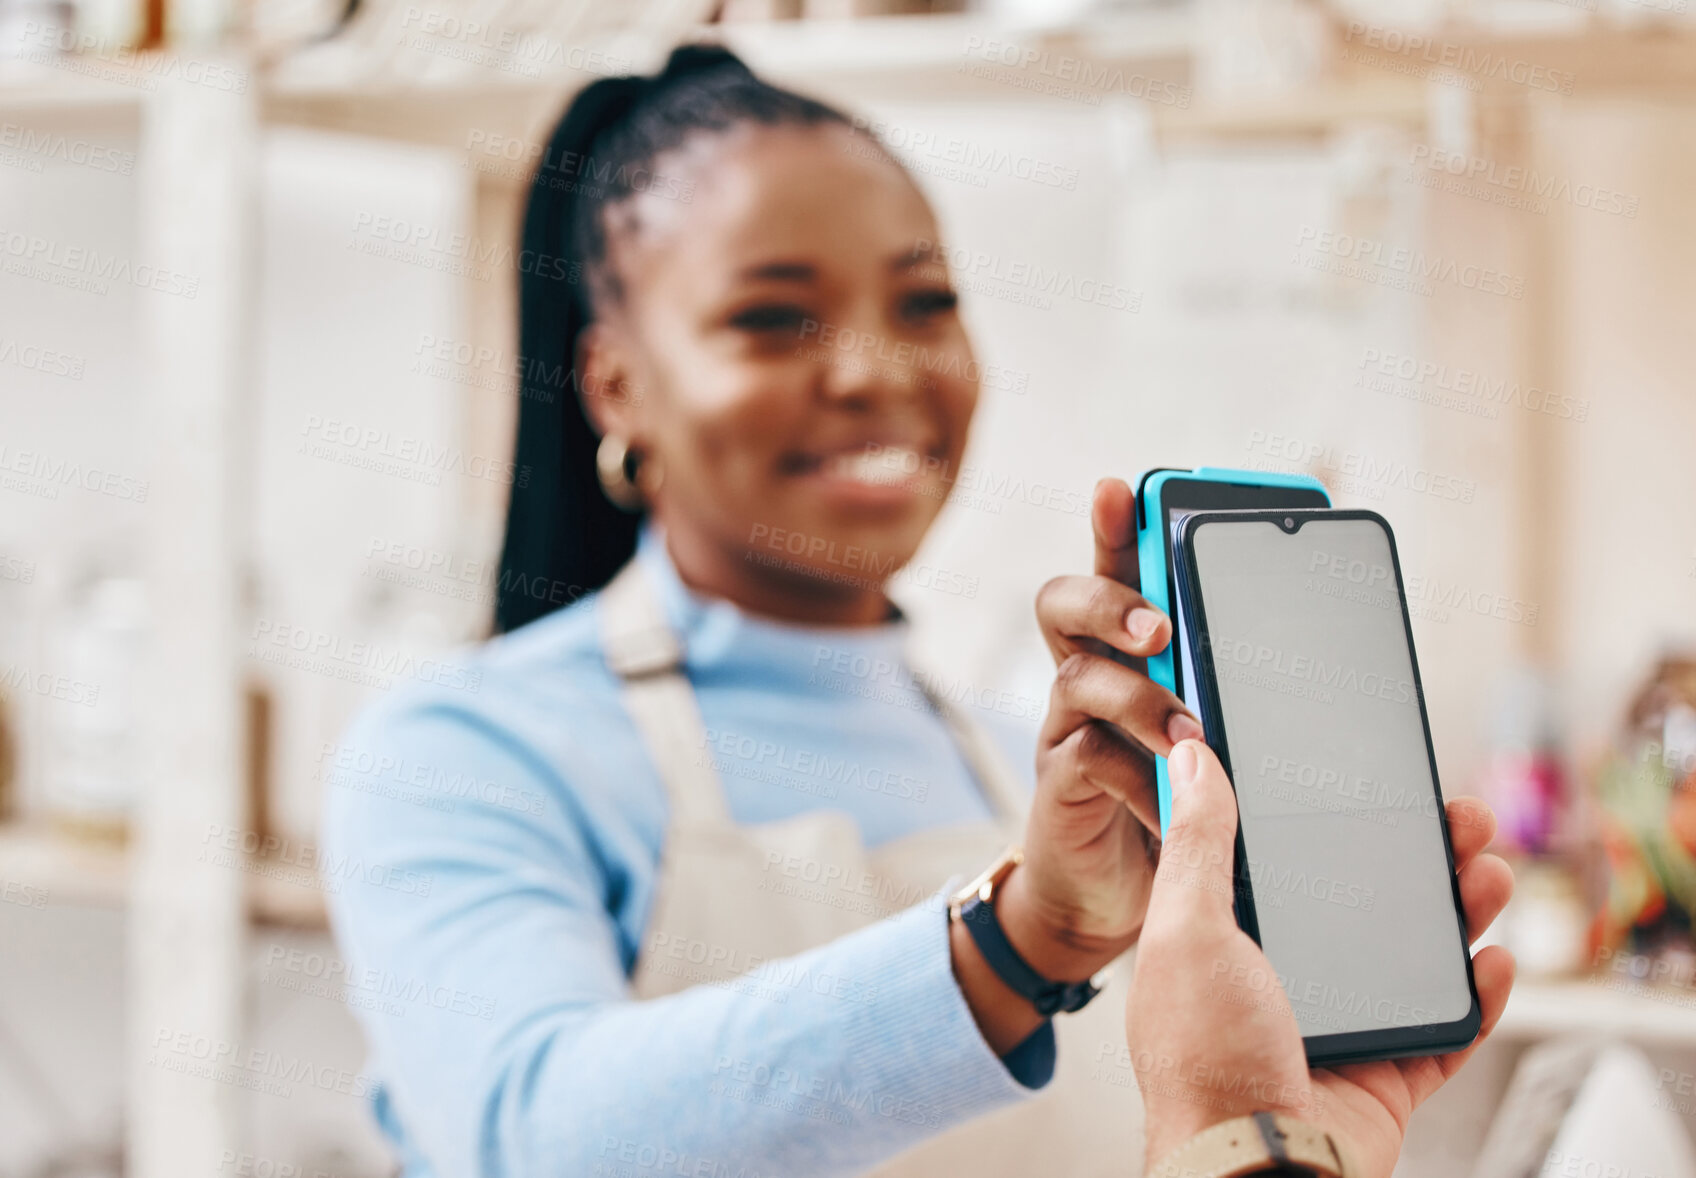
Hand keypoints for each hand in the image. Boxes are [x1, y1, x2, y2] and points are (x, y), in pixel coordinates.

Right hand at [1016, 477, 1202, 964]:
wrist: (1120, 891)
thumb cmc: (1180, 798)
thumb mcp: (1221, 733)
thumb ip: (1243, 688)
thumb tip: (1326, 647)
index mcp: (1132, 646)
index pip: (1116, 566)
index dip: (1111, 524)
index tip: (1118, 487)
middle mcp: (1089, 670)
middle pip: (1064, 602)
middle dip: (1109, 599)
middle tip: (1158, 625)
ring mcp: (1068, 723)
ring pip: (1077, 675)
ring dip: (1138, 697)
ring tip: (1191, 731)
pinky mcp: (1060, 780)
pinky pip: (1085, 754)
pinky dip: (1133, 772)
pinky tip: (1167, 797)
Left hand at [1128, 740, 1515, 1177]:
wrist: (1254, 1169)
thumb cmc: (1204, 1058)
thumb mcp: (1187, 929)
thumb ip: (1196, 843)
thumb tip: (1190, 757)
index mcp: (1229, 940)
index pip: (1286, 862)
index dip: (1330, 818)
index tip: (1372, 779)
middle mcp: (1284, 981)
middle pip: (1363, 904)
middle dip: (1416, 858)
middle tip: (1458, 820)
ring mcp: (1339, 1030)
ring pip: (1412, 961)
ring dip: (1457, 913)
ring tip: (1488, 873)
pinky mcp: (1385, 1080)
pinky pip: (1444, 1034)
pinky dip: (1475, 999)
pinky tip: (1493, 959)